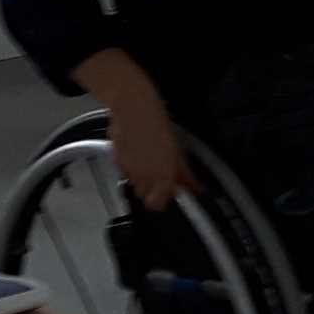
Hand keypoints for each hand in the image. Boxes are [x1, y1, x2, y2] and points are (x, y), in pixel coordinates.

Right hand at [66, 48, 200, 211]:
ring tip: (147, 158)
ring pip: (134, 183)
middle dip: (151, 189)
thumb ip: (185, 174)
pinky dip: (130, 165)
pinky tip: (136, 150)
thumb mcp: (178, 151)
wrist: (134, 107)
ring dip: (140, 176)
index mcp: (161, 176)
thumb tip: (197, 188)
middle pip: (144, 196)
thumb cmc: (157, 124)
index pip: (158, 205)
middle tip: (158, 173)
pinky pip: (124, 170)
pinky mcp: (116, 161)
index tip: (168, 192)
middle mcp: (143, 177)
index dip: (162, 200)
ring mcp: (128, 170)